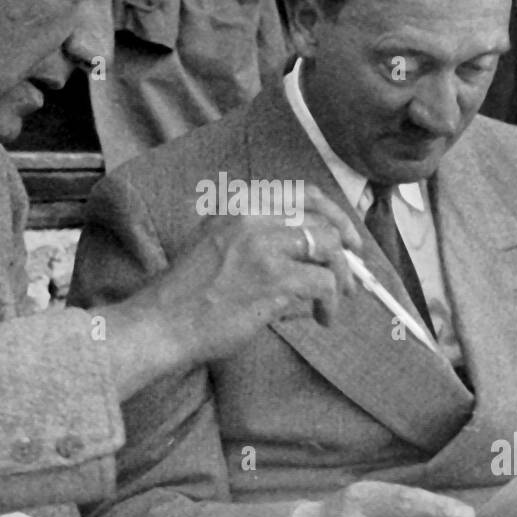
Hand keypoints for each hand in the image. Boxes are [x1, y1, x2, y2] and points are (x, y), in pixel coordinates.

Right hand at [103, 184, 361, 394]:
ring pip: (329, 248)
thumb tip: (313, 258)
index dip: (332, 213)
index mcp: (239, 207)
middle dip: (347, 246)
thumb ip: (259, 242)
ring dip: (342, 278)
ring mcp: (264, 247)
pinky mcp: (275, 279)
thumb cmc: (189, 296)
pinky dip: (332, 302)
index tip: (346, 237)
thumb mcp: (217, 247)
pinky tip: (323, 318)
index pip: (301, 194)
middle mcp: (253, 219)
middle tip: (353, 275)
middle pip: (322, 218)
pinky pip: (324, 283)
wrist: (163, 322)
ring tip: (337, 301)